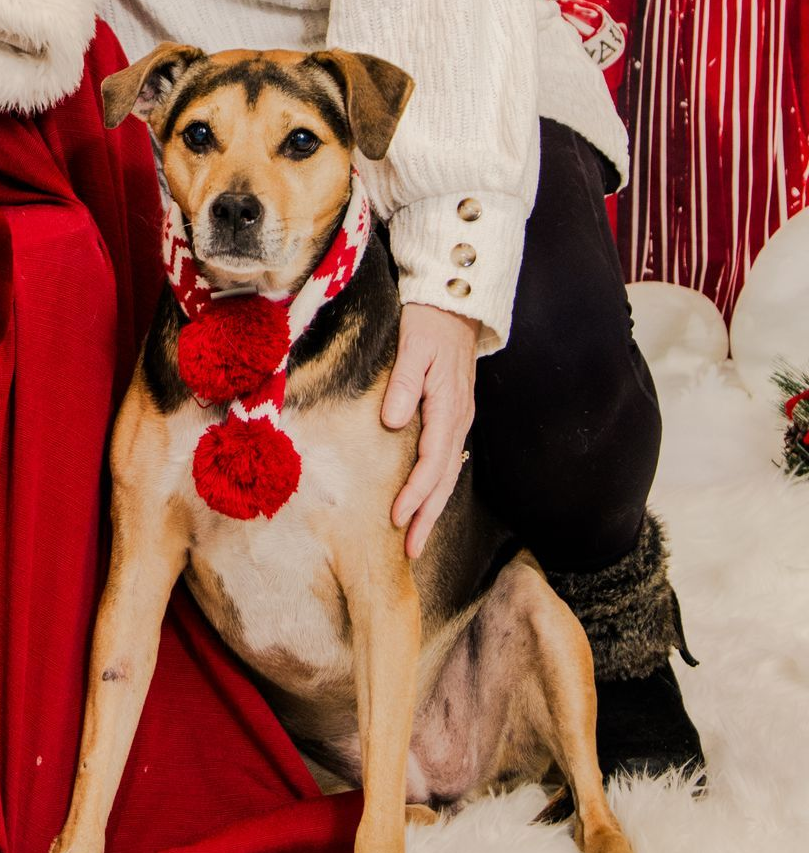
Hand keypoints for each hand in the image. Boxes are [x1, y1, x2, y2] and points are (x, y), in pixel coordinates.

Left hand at [381, 302, 479, 560]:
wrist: (454, 302)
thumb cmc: (429, 322)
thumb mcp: (414, 347)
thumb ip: (404, 384)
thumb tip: (393, 423)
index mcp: (449, 407)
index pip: (432, 462)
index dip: (415, 493)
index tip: (397, 518)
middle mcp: (458, 419)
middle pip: (444, 478)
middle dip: (427, 516)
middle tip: (409, 550)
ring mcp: (459, 418)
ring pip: (448, 474)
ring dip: (432, 507)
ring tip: (415, 537)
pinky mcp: (453, 415)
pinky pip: (447, 460)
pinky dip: (436, 486)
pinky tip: (427, 500)